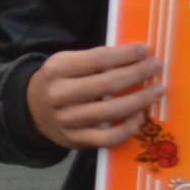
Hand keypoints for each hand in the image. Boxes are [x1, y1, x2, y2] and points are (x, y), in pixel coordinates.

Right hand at [27, 43, 163, 150]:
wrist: (32, 110)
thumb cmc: (59, 82)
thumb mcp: (66, 63)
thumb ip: (94, 60)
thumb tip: (136, 56)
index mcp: (57, 69)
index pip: (98, 59)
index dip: (125, 54)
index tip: (145, 50)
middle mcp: (60, 95)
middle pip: (107, 84)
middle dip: (138, 74)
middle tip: (156, 67)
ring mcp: (67, 120)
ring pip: (111, 111)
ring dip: (140, 99)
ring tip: (157, 90)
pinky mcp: (75, 140)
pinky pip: (107, 137)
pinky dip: (127, 128)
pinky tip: (139, 116)